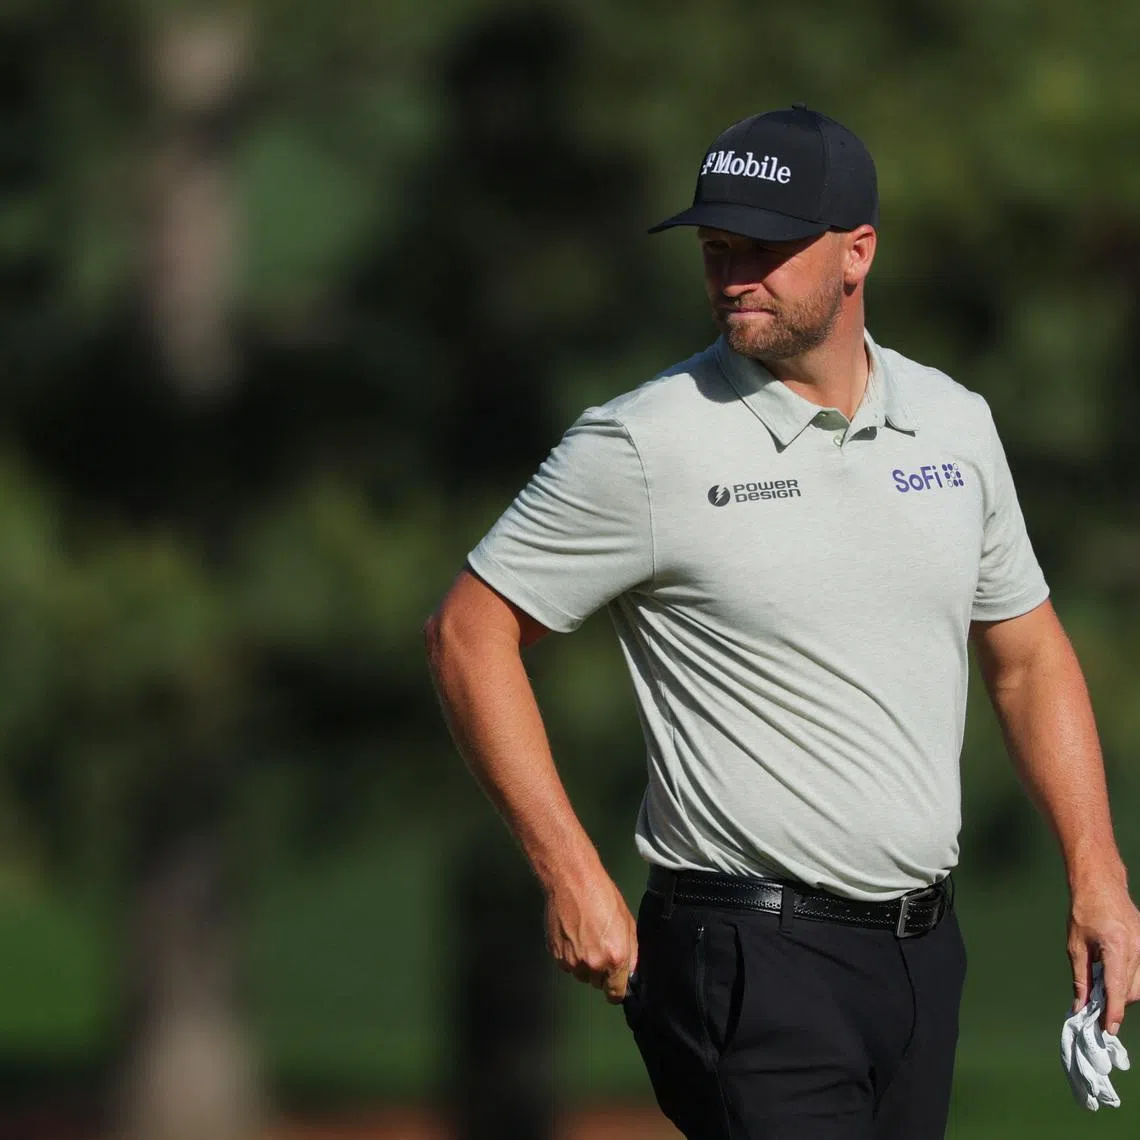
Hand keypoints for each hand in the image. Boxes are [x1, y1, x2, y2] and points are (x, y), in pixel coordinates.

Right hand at [543, 868, 636, 1003]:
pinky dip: (570, 955)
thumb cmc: (603, 896)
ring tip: (585, 938)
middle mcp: (593, 964)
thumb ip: (632, 951)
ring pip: (580, 974)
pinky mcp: (555, 954)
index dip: (616, 990)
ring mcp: (571, 961)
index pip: (615, 994)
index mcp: (615, 958)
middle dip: (601, 971)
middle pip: (597, 983)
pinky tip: (573, 934)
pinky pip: (566, 963)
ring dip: (584, 964)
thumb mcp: (628, 922)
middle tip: (600, 947)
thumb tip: (630, 969)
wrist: (572, 881)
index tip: (615, 984)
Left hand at [1068, 878, 1139, 1033]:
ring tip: (1104, 991)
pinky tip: (1115, 977)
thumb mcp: (1075, 945)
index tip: (1108, 1028)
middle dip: (1116, 1004)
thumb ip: (1081, 978)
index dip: (1114, 1012)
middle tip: (1097, 1010)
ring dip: (1124, 993)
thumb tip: (1081, 1005)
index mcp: (1117, 947)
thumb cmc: (1084, 911)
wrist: (1101, 885)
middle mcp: (1137, 949)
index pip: (1118, 988)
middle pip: (1131, 990)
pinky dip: (1129, 980)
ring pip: (1139, 984)